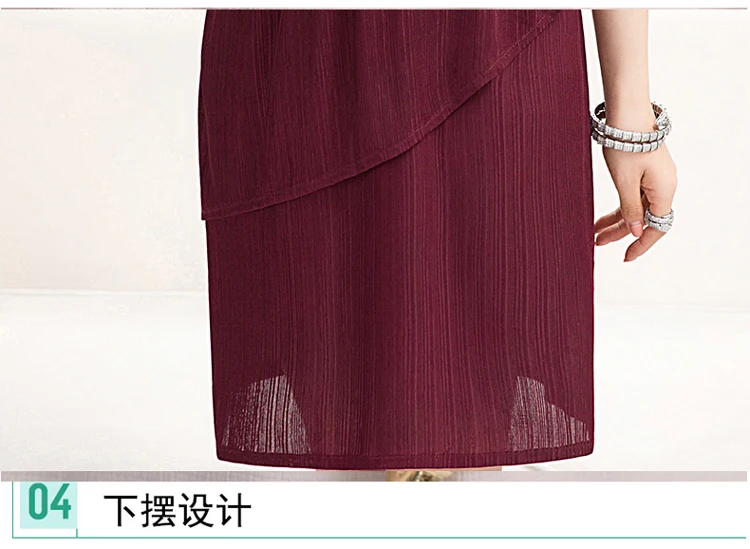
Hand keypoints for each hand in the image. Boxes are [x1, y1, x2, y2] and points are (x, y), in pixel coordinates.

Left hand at [594, 110, 677, 261]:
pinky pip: (634, 195)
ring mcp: (655, 178)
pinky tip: (603, 216)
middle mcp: (663, 186)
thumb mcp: (625, 182)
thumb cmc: (626, 145)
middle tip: (597, 243)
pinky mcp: (645, 171)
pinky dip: (619, 207)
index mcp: (664, 190)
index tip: (626, 257)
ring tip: (594, 233)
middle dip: (620, 233)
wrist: (627, 113)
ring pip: (637, 208)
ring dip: (616, 221)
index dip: (641, 244)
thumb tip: (638, 232)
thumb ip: (631, 209)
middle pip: (644, 218)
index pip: (657, 227)